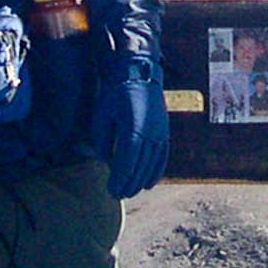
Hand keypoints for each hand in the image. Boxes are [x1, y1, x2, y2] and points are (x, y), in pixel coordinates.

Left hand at [89, 54, 167, 199]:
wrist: (139, 73)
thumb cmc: (116, 94)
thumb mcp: (102, 116)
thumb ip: (103, 142)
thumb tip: (109, 162)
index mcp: (132, 130)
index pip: (126, 164)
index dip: (119, 181)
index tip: (111, 190)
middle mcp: (150, 134)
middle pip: (140, 168)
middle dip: (128, 185)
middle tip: (117, 194)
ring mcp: (160, 133)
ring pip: (151, 166)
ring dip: (140, 181)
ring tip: (130, 191)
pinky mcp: (165, 132)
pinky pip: (162, 158)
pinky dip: (156, 172)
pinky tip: (149, 183)